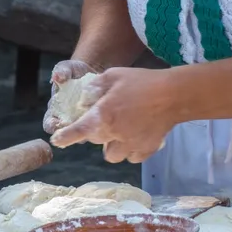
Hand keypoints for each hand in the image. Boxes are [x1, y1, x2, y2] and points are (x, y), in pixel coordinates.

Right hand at [42, 59, 101, 133]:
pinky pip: (97, 127)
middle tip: (75, 128)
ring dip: (86, 131)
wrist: (92, 70)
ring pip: (82, 133)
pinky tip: (105, 119)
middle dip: (68, 133)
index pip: (49, 123)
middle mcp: (67, 118)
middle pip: (65, 133)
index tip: (55, 122)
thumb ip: (61, 71)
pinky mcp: (96, 120)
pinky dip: (100, 125)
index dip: (51, 124)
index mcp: (56, 109)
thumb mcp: (66, 68)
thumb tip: (57, 77)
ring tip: (91, 124)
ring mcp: (82, 120)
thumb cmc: (74, 71)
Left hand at [48, 67, 177, 162]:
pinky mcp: (146, 150)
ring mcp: (131, 144)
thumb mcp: (114, 75)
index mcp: (104, 115)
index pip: (79, 131)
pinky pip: (132, 157)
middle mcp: (114, 133)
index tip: (57, 140)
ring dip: (112, 146)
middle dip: (96, 133)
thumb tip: (84, 99)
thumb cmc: (143, 82)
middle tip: (107, 119)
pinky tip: (136, 136)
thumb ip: (95, 87)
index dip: (66, 137)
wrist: (174, 94)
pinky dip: (130, 150)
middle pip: (95, 142)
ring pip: (112, 155)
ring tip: (121, 132)